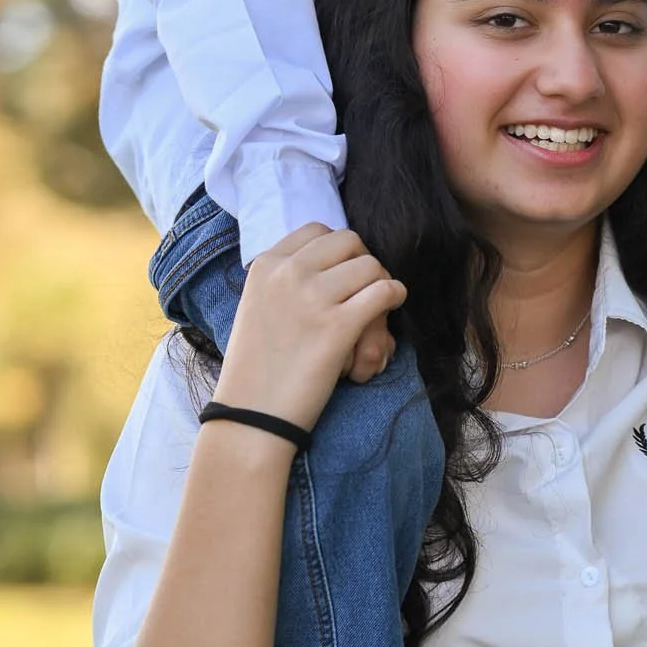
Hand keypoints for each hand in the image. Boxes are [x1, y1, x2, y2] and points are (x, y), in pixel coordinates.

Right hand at [215, 224, 406, 434]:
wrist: (251, 414)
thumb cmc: (255, 368)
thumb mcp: (256, 306)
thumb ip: (284, 280)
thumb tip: (326, 267)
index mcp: (266, 265)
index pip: (317, 231)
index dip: (338, 250)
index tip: (344, 272)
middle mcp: (289, 273)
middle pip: (349, 241)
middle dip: (363, 261)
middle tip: (364, 288)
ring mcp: (314, 298)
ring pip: (371, 265)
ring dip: (381, 282)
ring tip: (378, 305)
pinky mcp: (338, 326)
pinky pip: (384, 291)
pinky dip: (395, 296)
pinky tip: (392, 306)